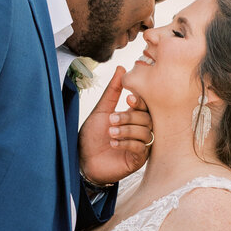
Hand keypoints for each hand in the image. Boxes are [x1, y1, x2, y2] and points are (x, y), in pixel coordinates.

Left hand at [78, 67, 153, 187]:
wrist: (83, 161)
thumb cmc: (91, 136)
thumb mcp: (101, 111)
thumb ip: (113, 91)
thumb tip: (121, 68)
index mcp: (133, 117)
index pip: (145, 105)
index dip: (140, 101)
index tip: (128, 99)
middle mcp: (139, 130)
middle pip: (147, 118)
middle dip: (129, 117)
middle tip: (111, 119)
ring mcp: (140, 145)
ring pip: (146, 132)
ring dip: (127, 130)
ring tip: (110, 132)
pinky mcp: (138, 160)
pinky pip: (142, 148)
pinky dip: (128, 143)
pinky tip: (113, 143)